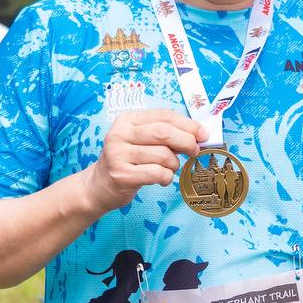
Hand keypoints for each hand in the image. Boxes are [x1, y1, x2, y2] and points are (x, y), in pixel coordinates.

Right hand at [85, 110, 205, 212]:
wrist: (99, 186)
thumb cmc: (128, 161)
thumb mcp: (141, 141)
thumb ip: (165, 134)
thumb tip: (198, 134)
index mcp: (127, 120)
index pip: (164, 116)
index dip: (188, 124)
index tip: (203, 134)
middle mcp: (120, 134)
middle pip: (164, 132)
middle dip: (186, 141)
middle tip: (195, 151)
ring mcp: (118, 154)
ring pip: (163, 155)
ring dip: (174, 164)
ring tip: (169, 169)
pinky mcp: (122, 175)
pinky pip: (158, 173)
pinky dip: (167, 178)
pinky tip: (162, 179)